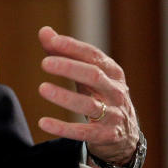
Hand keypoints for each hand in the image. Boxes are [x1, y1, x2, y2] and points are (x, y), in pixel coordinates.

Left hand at [36, 26, 139, 165]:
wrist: (125, 134)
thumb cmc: (100, 95)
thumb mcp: (87, 74)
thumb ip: (64, 53)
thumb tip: (44, 31)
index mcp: (112, 72)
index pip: (93, 55)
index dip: (73, 47)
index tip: (53, 41)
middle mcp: (115, 91)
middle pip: (94, 75)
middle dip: (70, 68)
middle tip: (45, 63)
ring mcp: (113, 114)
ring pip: (89, 105)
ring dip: (65, 97)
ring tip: (42, 88)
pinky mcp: (106, 135)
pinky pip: (83, 132)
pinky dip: (63, 128)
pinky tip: (43, 122)